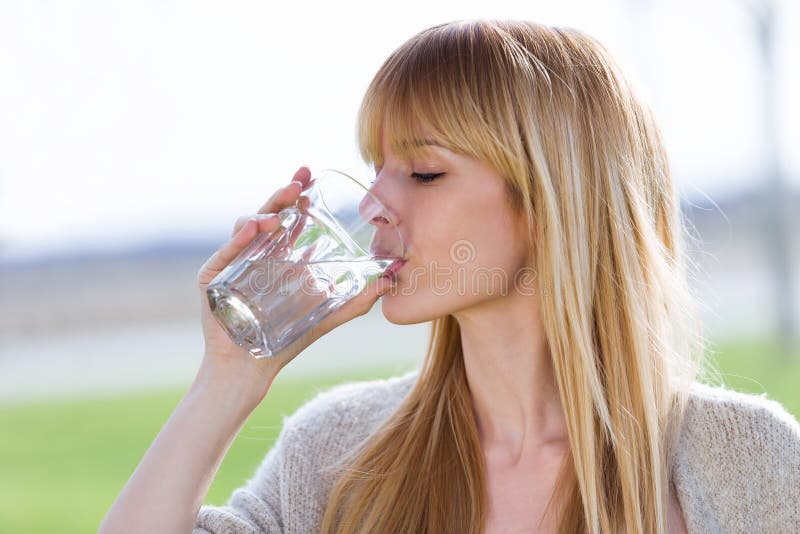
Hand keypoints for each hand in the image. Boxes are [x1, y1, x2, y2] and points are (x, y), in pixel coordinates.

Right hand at [194, 166, 393, 401]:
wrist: (252, 368)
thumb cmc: (286, 340)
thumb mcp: (326, 316)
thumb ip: (356, 301)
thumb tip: (389, 281)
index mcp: (277, 255)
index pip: (287, 216)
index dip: (297, 195)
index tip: (310, 176)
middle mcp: (254, 253)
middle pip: (267, 214)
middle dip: (282, 195)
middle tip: (298, 183)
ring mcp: (232, 263)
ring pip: (245, 228)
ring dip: (262, 216)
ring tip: (279, 217)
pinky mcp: (213, 278)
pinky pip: (226, 252)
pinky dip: (240, 239)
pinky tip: (254, 230)